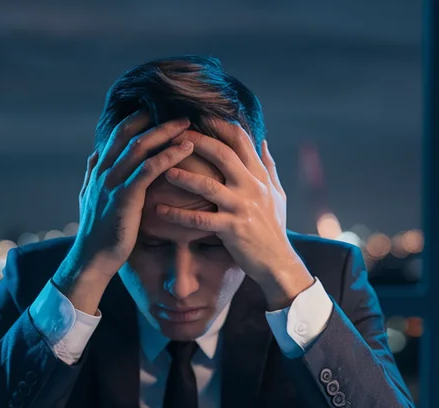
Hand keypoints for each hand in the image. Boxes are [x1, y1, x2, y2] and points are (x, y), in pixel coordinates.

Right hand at [55, 111, 194, 313]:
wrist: (93, 258)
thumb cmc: (100, 232)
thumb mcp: (92, 198)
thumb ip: (94, 175)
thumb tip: (96, 155)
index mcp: (99, 169)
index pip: (117, 134)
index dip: (138, 119)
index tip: (159, 110)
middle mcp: (103, 171)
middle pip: (128, 133)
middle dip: (154, 119)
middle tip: (180, 113)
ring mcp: (112, 183)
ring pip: (139, 146)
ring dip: (165, 132)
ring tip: (187, 125)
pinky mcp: (124, 197)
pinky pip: (148, 169)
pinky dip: (168, 155)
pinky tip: (186, 149)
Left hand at [156, 120, 313, 309]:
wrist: (278, 261)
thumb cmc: (274, 227)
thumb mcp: (277, 193)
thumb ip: (269, 167)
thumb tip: (264, 141)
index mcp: (259, 176)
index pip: (241, 141)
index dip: (219, 125)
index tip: (198, 115)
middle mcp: (252, 187)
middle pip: (223, 154)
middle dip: (197, 141)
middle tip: (172, 134)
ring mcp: (242, 207)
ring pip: (209, 185)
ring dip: (184, 176)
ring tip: (163, 170)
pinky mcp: (232, 229)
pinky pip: (200, 219)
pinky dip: (179, 214)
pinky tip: (160, 210)